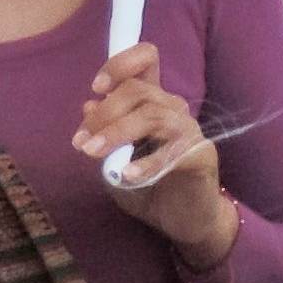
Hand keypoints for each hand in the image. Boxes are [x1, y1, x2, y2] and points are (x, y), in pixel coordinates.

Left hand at [76, 44, 237, 265]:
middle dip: (105, 112)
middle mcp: (173, 110)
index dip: (121, 64)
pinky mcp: (200, 156)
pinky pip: (172, 152)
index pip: (146, 60)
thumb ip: (104, 134)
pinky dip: (146, 163)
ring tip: (93, 153)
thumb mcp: (116, 160)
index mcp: (153, 103)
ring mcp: (190, 131)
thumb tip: (87, 105)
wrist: (185, 221)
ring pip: (152, 115)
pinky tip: (127, 176)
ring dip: (117, 133)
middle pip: (140, 90)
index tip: (96, 87)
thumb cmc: (150, 189)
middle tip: (81, 141)